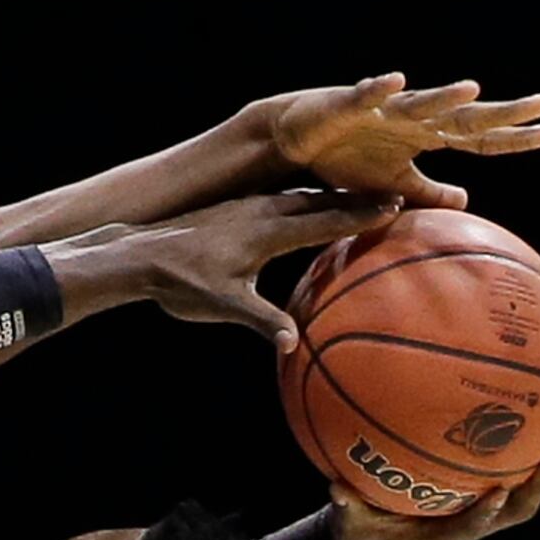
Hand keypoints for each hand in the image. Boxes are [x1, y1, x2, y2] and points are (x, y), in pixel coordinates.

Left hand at [81, 190, 400, 346]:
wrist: (140, 255)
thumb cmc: (182, 284)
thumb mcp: (223, 305)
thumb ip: (261, 321)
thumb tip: (293, 345)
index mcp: (267, 231)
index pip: (326, 219)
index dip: (361, 214)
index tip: (396, 205)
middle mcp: (264, 210)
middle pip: (324, 200)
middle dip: (361, 198)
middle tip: (399, 193)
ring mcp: (251, 205)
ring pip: (305, 195)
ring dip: (337, 195)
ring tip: (366, 196)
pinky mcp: (239, 208)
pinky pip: (285, 198)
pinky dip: (310, 199)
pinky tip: (315, 204)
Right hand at [261, 74, 539, 210]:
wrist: (302, 135)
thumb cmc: (350, 155)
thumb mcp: (395, 184)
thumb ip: (430, 191)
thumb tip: (466, 202)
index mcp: (430, 135)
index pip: (483, 138)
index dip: (517, 137)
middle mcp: (417, 116)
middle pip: (466, 116)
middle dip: (502, 111)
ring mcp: (387, 108)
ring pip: (422, 102)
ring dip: (445, 96)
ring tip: (472, 90)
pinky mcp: (351, 103)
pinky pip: (367, 96)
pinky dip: (379, 90)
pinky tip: (394, 82)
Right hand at [326, 447, 539, 539]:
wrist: (375, 531)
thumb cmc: (360, 528)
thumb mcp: (347, 524)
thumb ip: (345, 509)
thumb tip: (335, 489)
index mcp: (440, 538)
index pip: (468, 530)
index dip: (485, 516)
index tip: (498, 495)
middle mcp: (469, 524)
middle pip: (516, 509)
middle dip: (539, 484)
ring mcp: (481, 507)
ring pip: (525, 488)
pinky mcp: (483, 490)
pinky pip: (514, 467)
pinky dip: (530, 442)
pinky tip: (538, 406)